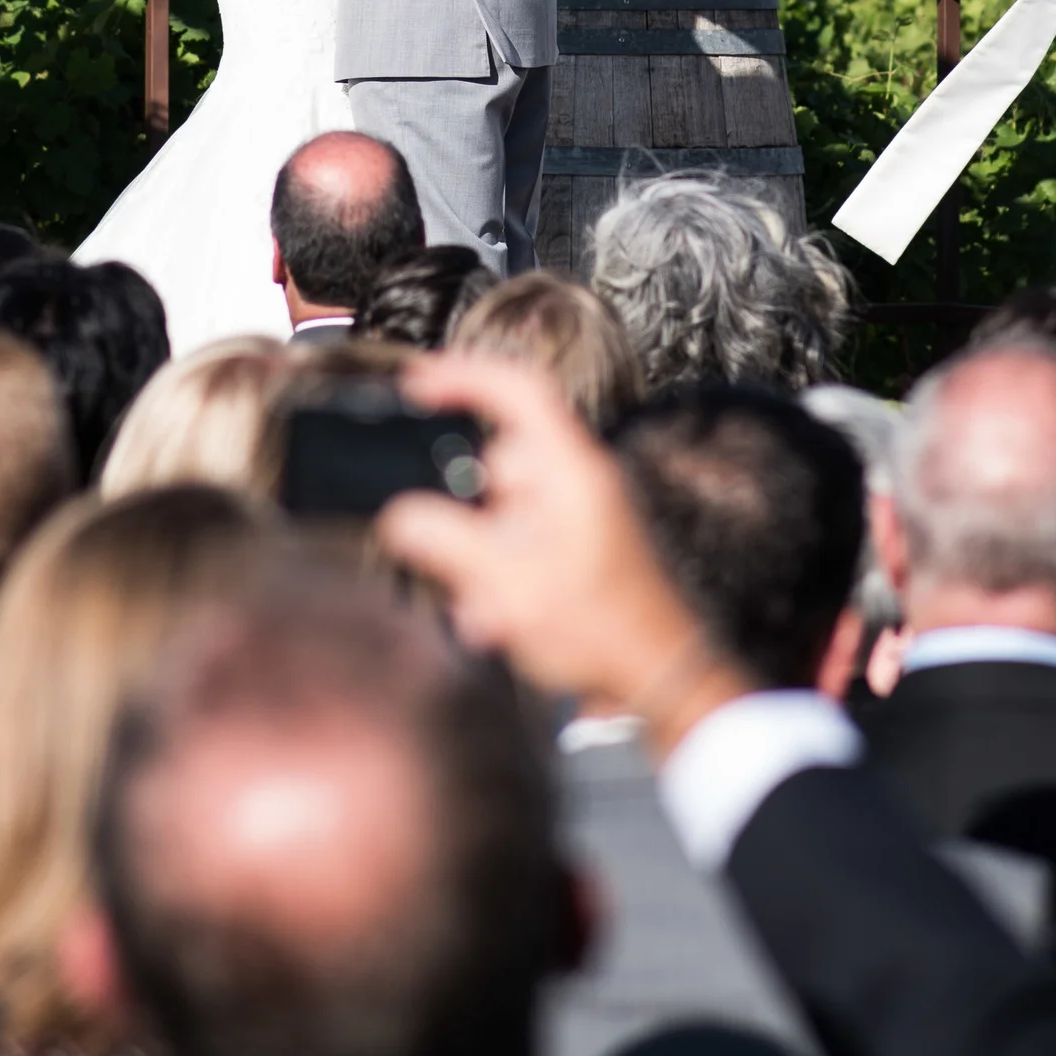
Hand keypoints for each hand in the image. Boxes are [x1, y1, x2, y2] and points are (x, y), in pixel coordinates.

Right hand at [378, 350, 744, 751]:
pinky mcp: (572, 551)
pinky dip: (497, 579)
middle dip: (463, 516)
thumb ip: (447, 543)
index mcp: (570, 470)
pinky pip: (516, 547)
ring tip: (488, 610)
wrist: (656, 681)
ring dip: (480, 560)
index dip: (464, 374)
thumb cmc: (603, 631)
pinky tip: (499, 623)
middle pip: (496, 463)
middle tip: (457, 565)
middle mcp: (575, 483)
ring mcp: (576, 516)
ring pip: (500, 514)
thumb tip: (399, 515)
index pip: (519, 389)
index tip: (418, 384)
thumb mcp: (509, 584)